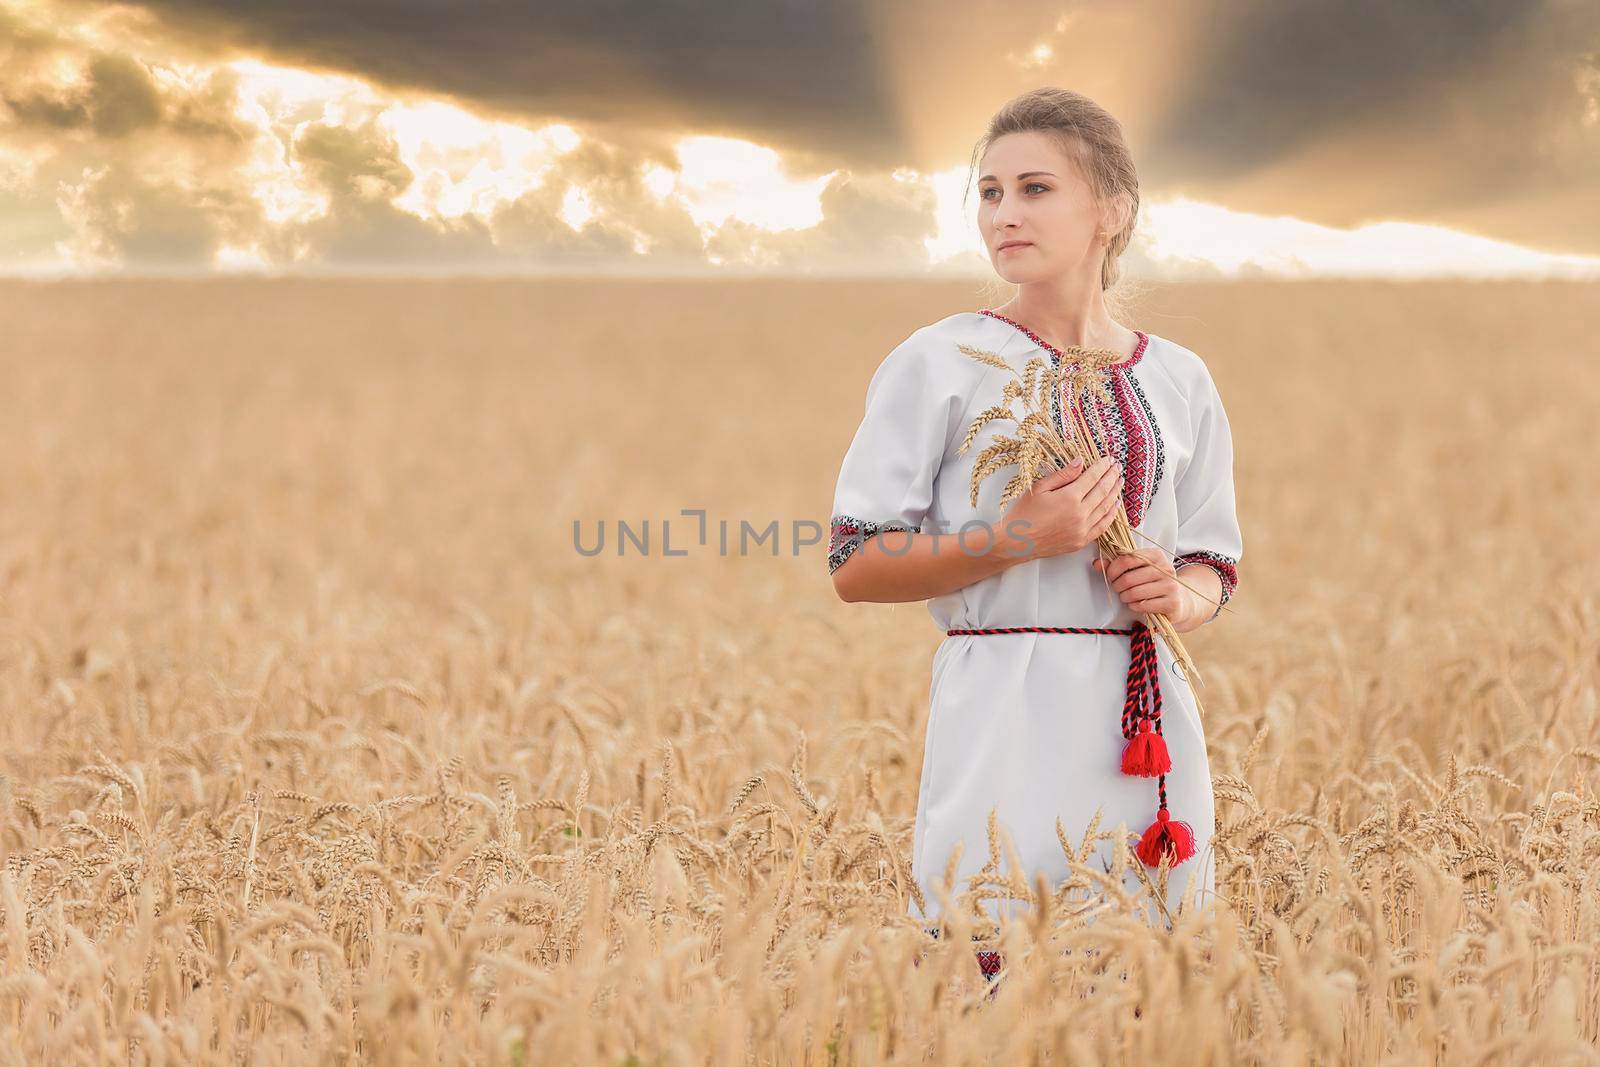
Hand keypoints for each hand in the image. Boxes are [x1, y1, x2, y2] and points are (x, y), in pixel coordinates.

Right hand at [999, 457, 1122, 561]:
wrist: (1016, 542)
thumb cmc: (1023, 514)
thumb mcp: (1039, 488)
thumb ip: (1062, 475)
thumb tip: (1080, 462)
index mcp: (1069, 498)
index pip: (1092, 478)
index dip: (1102, 467)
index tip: (1108, 459)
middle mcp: (1080, 514)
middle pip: (1102, 491)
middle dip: (1111, 477)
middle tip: (1118, 467)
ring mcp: (1082, 530)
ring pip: (1106, 508)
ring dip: (1115, 493)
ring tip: (1119, 482)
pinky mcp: (1081, 542)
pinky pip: (1102, 527)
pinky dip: (1111, 515)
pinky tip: (1115, 506)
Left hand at [1091, 547, 1192, 620]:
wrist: (1179, 600)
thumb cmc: (1153, 583)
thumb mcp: (1137, 570)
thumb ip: (1116, 565)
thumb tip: (1097, 564)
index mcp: (1156, 555)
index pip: (1127, 558)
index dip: (1113, 569)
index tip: (1111, 576)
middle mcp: (1165, 568)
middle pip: (1129, 578)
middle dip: (1118, 586)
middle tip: (1118, 589)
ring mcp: (1170, 586)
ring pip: (1134, 592)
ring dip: (1125, 597)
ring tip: (1127, 597)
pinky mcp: (1172, 602)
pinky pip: (1143, 605)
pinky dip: (1134, 606)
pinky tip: (1136, 604)